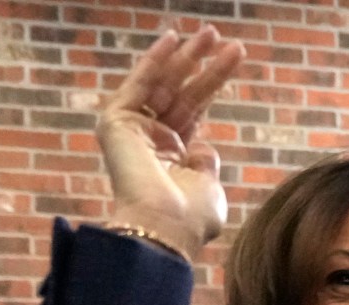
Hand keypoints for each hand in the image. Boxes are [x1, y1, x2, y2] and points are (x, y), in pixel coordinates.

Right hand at [97, 27, 244, 254]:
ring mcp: (132, 129)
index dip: (210, 82)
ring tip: (210, 33)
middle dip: (200, 63)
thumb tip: (203, 147)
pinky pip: (139, 84)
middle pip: (180, 91)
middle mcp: (150, 139)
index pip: (193, 109)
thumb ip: (204, 162)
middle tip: (219, 35)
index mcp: (172, 155)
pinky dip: (155, 60)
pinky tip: (173, 38)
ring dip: (186, 56)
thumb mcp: (208, 186)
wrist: (166, 227)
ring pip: (164, 83)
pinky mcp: (118, 122)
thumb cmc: (191, 218)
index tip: (230, 57)